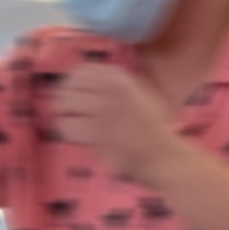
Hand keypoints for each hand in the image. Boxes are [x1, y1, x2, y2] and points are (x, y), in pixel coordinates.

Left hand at [53, 64, 184, 183]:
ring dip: (64, 117)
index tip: (73, 97)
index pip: (78, 72)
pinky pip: (67, 127)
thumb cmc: (152, 127)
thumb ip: (114, 82)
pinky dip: (68, 133)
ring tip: (73, 125)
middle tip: (70, 114)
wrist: (164, 157)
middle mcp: (110, 90)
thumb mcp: (140, 92)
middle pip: (67, 88)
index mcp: (119, 77)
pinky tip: (79, 138)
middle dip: (64, 102)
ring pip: (63, 106)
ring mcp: (104, 111)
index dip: (70, 85)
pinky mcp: (98, 134)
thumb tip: (78, 76)